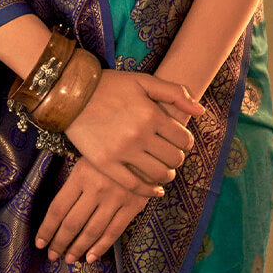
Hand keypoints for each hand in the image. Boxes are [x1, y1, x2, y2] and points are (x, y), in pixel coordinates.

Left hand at [35, 157, 145, 263]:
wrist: (144, 146)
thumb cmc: (110, 150)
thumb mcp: (87, 157)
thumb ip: (74, 181)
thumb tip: (58, 212)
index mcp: (81, 174)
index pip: (58, 208)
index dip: (47, 228)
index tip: (39, 242)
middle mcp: (97, 188)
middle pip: (73, 223)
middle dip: (60, 242)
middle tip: (52, 255)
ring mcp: (116, 198)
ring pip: (92, 231)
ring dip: (78, 248)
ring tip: (69, 259)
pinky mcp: (133, 206)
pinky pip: (114, 232)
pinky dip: (101, 247)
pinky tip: (91, 257)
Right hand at [64, 69, 202, 196]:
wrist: (72, 94)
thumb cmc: (110, 85)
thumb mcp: (144, 81)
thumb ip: (175, 92)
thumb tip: (201, 111)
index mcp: (151, 114)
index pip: (183, 139)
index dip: (185, 142)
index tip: (179, 141)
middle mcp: (139, 135)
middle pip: (174, 159)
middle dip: (177, 158)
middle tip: (170, 155)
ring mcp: (122, 152)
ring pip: (158, 175)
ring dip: (166, 175)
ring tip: (163, 170)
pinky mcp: (106, 164)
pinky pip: (134, 185)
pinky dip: (148, 191)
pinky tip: (154, 190)